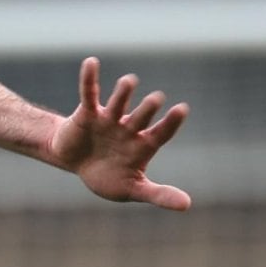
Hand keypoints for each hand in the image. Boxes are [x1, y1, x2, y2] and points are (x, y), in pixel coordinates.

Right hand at [45, 56, 191, 209]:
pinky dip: (89, 78)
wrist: (77, 164)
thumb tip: (187, 205)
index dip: (171, 123)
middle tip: (157, 99)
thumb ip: (159, 194)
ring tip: (130, 81)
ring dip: (123, 92)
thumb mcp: (133, 188)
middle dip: (147, 109)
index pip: (161, 133)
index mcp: (143, 145)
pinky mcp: (88, 113)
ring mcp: (109, 119)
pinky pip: (89, 93)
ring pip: (118, 103)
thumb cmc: (109, 175)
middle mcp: (129, 128)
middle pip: (140, 117)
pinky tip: (92, 62)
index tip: (182, 109)